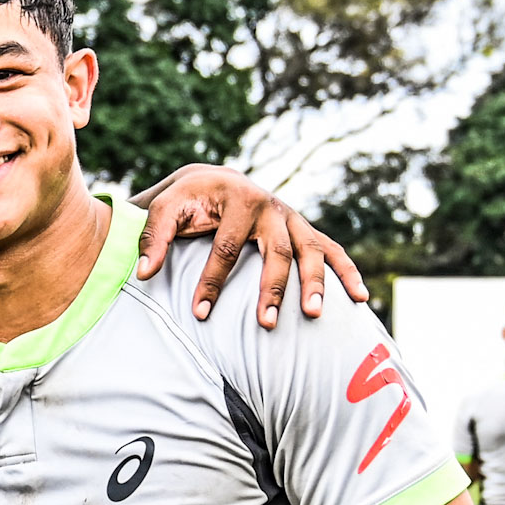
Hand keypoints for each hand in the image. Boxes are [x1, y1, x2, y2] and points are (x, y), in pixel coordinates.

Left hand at [132, 163, 368, 326]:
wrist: (213, 181)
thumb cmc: (186, 200)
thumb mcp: (165, 209)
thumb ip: (152, 238)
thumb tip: (144, 273)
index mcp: (239, 198)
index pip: (226, 247)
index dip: (212, 281)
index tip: (199, 313)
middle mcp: (273, 207)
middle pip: (277, 251)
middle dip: (272, 288)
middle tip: (264, 322)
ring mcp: (293, 219)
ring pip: (311, 251)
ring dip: (316, 283)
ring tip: (314, 314)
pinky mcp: (304, 230)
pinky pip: (332, 251)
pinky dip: (348, 273)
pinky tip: (361, 299)